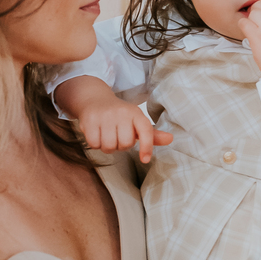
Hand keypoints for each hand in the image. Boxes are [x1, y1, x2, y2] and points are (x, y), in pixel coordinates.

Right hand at [55, 78, 172, 164]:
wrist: (95, 100)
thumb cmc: (119, 116)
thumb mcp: (136, 122)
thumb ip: (152, 134)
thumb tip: (171, 139)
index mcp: (136, 113)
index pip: (146, 131)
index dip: (147, 146)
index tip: (145, 159)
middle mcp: (122, 112)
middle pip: (125, 144)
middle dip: (121, 146)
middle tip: (117, 136)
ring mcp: (105, 115)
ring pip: (109, 146)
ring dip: (107, 146)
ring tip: (106, 135)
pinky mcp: (89, 120)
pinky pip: (94, 144)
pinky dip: (95, 144)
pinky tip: (96, 134)